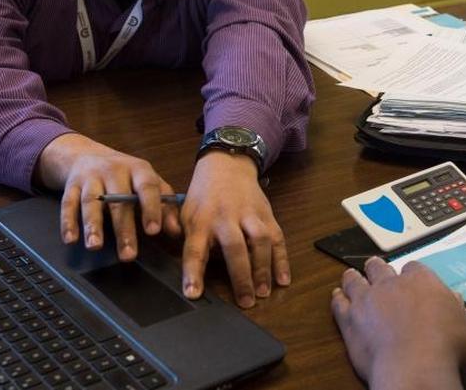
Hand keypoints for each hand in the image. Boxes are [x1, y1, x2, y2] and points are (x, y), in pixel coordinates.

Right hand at [35, 133, 181, 258]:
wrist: (88, 155)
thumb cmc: (126, 176)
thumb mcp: (149, 183)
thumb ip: (165, 205)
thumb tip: (178, 231)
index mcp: (138, 170)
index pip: (147, 187)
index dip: (151, 208)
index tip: (153, 231)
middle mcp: (114, 171)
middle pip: (118, 200)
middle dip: (123, 229)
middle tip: (127, 255)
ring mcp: (91, 177)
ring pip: (91, 201)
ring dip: (92, 225)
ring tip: (95, 246)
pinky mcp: (71, 185)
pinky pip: (68, 204)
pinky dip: (67, 222)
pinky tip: (70, 239)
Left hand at [179, 150, 288, 307]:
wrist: (227, 165)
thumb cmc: (203, 196)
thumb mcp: (185, 213)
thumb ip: (183, 239)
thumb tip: (182, 264)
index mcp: (201, 221)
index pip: (194, 249)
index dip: (193, 273)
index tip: (193, 294)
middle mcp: (225, 218)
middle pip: (234, 247)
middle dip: (241, 275)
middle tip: (246, 301)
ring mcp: (249, 215)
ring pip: (260, 241)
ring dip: (263, 268)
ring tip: (264, 292)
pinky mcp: (267, 214)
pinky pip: (277, 238)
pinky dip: (282, 259)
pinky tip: (283, 279)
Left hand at [331, 257, 465, 389]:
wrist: (415, 366)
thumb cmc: (445, 346)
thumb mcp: (464, 325)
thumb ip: (456, 309)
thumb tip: (454, 300)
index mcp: (421, 281)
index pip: (414, 267)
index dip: (412, 273)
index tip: (412, 278)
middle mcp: (391, 284)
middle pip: (379, 268)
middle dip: (377, 267)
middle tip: (375, 267)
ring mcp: (367, 300)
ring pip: (355, 280)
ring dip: (353, 277)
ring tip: (351, 275)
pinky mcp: (349, 319)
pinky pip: (339, 303)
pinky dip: (338, 298)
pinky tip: (337, 296)